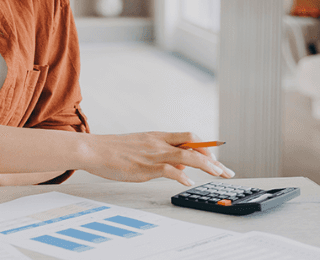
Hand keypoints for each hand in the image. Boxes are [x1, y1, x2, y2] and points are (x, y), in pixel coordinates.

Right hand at [82, 132, 234, 185]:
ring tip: (218, 174)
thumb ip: (163, 156)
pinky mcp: (145, 166)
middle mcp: (159, 143)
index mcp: (159, 137)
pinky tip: (189, 181)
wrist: (94, 150)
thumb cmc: (115, 151)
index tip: (218, 157)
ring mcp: (153, 154)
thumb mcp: (142, 149)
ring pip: (187, 155)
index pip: (189, 136)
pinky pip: (168, 170)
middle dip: (213, 158)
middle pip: (193, 144)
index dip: (206, 146)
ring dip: (206, 165)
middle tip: (225, 171)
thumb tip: (182, 166)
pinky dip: (181, 175)